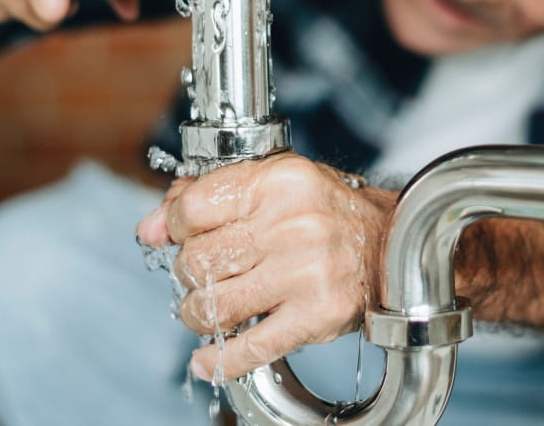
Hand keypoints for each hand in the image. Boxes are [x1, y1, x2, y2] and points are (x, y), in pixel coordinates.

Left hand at [136, 153, 395, 381]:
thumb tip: (151, 227)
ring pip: (215, 305)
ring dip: (198, 313)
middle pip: (198, 260)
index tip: (178, 235)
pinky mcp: (315, 316)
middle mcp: (293, 224)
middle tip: (204, 273)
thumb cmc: (328, 213)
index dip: (173, 226)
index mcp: (280, 182)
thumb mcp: (273, 185)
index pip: (193, 207)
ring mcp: (305, 273)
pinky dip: (220, 360)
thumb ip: (209, 198)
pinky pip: (250, 347)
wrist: (392, 246)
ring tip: (210, 308)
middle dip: (189, 273)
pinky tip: (207, 361)